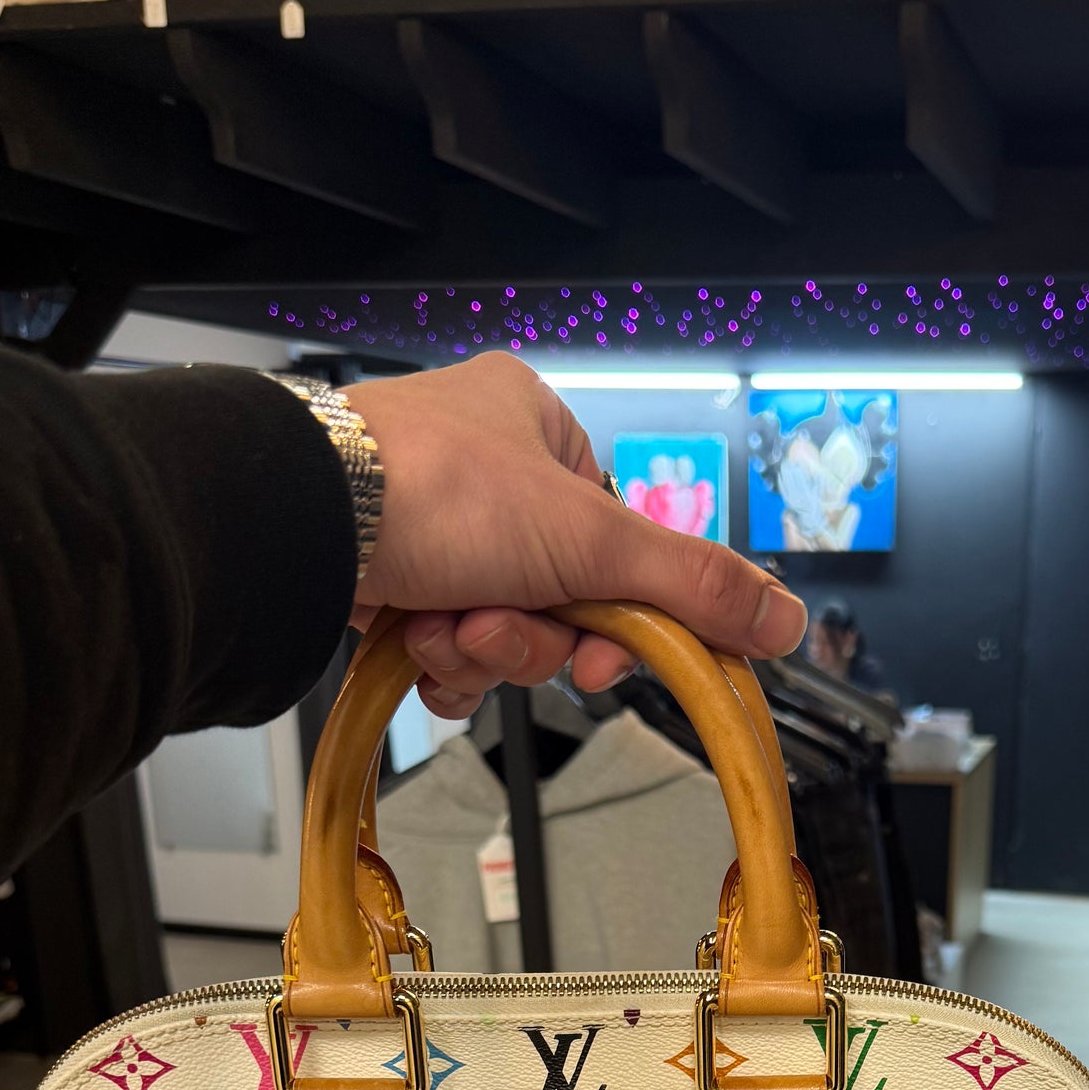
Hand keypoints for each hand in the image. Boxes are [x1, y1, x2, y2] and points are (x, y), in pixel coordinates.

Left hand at [345, 353, 805, 717]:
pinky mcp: (383, 580)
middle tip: (506, 630)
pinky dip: (438, 663)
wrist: (304, 524)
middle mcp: (483, 469)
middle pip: (561, 596)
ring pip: (502, 628)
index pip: (615, 542)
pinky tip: (414, 642)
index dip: (620, 614)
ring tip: (446, 626)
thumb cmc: (436, 488)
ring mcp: (428, 527)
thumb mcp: (593, 539)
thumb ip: (695, 587)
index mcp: (537, 427)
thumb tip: (785, 621)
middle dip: (535, 635)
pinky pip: (444, 649)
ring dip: (484, 650)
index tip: (608, 655)